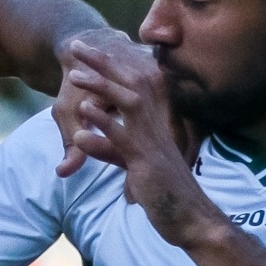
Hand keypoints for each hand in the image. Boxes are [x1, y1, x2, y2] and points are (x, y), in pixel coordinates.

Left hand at [58, 39, 215, 245]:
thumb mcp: (130, 165)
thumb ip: (108, 148)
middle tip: (75, 44)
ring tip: (73, 75)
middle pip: (128, 84)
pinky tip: (83, 113)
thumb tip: (82, 136)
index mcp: (154, 123)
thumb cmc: (164, 194)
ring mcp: (153, 141)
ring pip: (127, 103)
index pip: (129, 86)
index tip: (85, 51)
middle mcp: (157, 126)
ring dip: (100, 87)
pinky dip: (104, 124)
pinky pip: (124, 138)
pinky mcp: (147, 162)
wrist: (192, 220)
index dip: (108, 66)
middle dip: (101, 63)